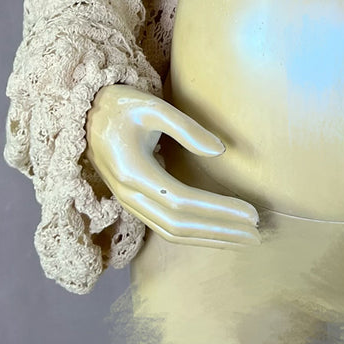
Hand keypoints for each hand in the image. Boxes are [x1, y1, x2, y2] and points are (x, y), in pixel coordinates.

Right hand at [84, 84, 260, 247]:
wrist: (86, 114)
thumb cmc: (121, 105)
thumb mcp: (152, 106)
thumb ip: (186, 127)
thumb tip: (220, 150)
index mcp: (134, 172)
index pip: (184, 202)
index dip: (219, 211)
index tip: (251, 213)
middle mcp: (130, 195)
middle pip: (180, 226)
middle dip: (220, 232)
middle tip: (257, 235)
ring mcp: (130, 203)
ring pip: (172, 233)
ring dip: (210, 238)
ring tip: (244, 238)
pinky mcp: (135, 203)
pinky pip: (166, 227)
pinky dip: (195, 234)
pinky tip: (218, 232)